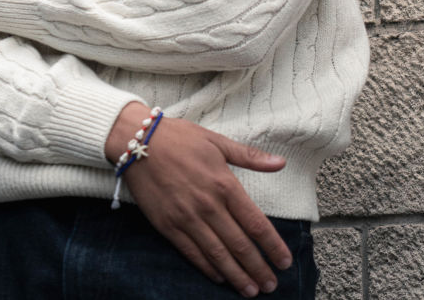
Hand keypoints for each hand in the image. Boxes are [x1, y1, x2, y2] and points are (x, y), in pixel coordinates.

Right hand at [106, 102, 291, 296]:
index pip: (256, 223)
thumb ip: (250, 157)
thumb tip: (280, 163)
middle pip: (240, 245)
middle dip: (258, 268)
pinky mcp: (168, 226)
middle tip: (271, 285)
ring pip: (218, 255)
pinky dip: (208, 268)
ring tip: (251, 291)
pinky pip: (192, 253)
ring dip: (237, 276)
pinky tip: (220, 277)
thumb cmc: (180, 138)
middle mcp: (208, 205)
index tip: (284, 261)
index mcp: (224, 184)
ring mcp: (187, 218)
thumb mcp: (217, 141)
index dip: (273, 246)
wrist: (138, 142)